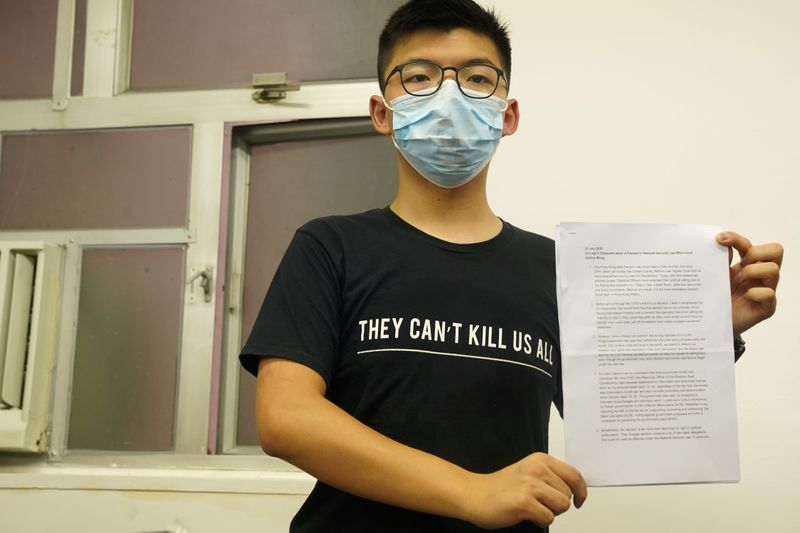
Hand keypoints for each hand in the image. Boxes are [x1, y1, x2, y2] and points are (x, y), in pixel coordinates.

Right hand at [466, 452, 586, 528]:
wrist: (475, 495)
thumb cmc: (501, 487)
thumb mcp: (529, 472)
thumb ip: (550, 476)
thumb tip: (576, 488)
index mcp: (540, 460)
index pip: (574, 475)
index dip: (581, 491)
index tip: (579, 500)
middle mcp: (537, 469)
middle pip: (568, 494)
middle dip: (559, 504)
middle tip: (540, 503)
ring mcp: (530, 485)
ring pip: (562, 506)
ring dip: (550, 512)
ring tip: (533, 508)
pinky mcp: (524, 502)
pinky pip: (548, 518)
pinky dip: (539, 521)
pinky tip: (525, 514)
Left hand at [716, 232, 782, 335]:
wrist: (712, 324)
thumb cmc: (716, 298)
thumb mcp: (716, 276)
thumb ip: (720, 260)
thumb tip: (722, 243)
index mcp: (748, 265)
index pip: (751, 245)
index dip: (737, 239)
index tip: (718, 239)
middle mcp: (760, 275)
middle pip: (776, 250)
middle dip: (755, 253)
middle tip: (739, 265)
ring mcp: (766, 289)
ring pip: (774, 269)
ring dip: (752, 272)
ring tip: (737, 282)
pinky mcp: (767, 307)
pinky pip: (769, 293)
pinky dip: (755, 292)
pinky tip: (744, 297)